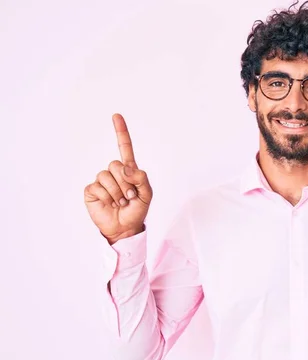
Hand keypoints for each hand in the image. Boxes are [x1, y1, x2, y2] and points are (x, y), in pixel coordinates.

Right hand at [84, 113, 152, 243]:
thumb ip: (142, 178)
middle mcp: (114, 173)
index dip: (121, 132)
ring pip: (107, 176)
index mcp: (128, 170)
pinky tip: (109, 204)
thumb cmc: (137, 210)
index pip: (124, 148)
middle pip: (116, 165)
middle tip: (129, 196)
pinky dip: (107, 198)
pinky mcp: (91, 190)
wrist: (125, 227)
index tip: (116, 116)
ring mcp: (101, 181)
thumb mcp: (147, 194)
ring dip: (117, 192)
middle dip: (125, 183)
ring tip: (121, 202)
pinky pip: (98, 187)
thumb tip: (126, 168)